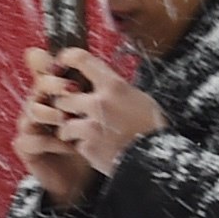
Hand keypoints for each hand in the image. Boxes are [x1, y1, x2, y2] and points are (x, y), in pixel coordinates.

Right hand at [11, 46, 94, 207]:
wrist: (85, 178)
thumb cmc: (91, 141)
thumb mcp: (97, 112)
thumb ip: (95, 87)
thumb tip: (103, 67)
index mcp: (53, 91)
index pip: (42, 68)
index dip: (49, 63)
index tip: (68, 64)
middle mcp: (39, 105)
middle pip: (37, 86)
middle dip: (53, 84)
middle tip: (72, 89)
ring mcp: (30, 125)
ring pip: (31, 111)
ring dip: (51, 113)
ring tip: (68, 119)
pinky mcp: (26, 147)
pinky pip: (30, 140)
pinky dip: (50, 142)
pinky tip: (68, 146)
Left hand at [44, 47, 164, 175]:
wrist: (157, 159)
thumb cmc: (153, 130)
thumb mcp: (140, 99)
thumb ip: (116, 90)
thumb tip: (101, 83)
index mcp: (114, 86)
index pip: (81, 59)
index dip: (66, 58)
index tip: (61, 63)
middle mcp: (100, 103)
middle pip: (63, 95)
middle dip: (65, 104)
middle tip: (71, 110)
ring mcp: (92, 127)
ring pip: (64, 122)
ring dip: (69, 128)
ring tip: (81, 133)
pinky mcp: (89, 148)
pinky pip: (76, 144)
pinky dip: (83, 147)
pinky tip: (96, 149)